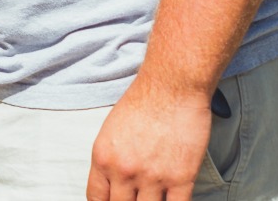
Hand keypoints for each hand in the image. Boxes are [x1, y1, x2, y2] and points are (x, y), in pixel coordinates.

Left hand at [86, 79, 211, 200]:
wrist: (171, 87)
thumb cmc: (142, 103)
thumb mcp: (111, 131)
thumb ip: (111, 160)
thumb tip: (114, 184)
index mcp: (103, 158)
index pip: (96, 198)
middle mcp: (124, 171)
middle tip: (136, 198)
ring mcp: (153, 177)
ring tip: (154, 198)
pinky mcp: (181, 178)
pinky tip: (173, 200)